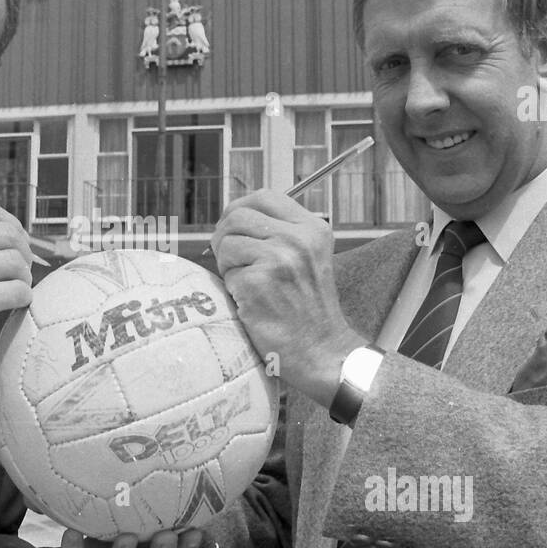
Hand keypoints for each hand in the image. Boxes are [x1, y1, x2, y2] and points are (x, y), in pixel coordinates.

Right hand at [0, 200, 32, 372]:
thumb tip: (0, 233)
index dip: (9, 223)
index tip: (14, 238)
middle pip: (9, 233)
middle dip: (22, 250)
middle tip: (19, 266)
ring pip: (17, 262)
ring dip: (22, 276)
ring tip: (12, 286)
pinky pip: (19, 290)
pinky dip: (22, 297)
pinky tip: (12, 302)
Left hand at [210, 190, 365, 403]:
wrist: (320, 350)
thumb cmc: (306, 308)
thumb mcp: (308, 258)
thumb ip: (280, 233)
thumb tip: (233, 217)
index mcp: (312, 228)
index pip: (264, 196)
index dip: (240, 209)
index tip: (234, 228)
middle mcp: (298, 238)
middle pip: (237, 215)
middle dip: (225, 237)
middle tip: (232, 261)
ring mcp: (279, 259)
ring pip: (226, 241)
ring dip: (226, 263)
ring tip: (245, 283)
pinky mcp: (258, 282)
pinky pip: (225, 271)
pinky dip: (230, 286)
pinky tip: (249, 301)